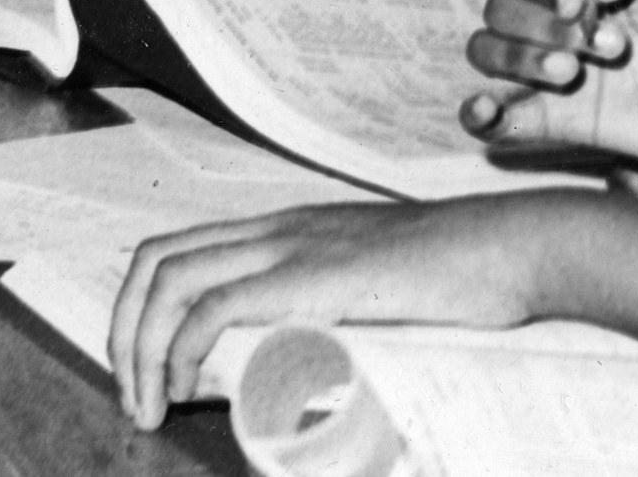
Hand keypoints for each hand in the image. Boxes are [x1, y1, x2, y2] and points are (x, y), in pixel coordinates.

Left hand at [109, 196, 575, 427]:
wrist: (513, 247)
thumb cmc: (465, 279)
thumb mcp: (383, 291)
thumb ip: (341, 317)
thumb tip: (307, 375)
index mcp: (293, 229)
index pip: (183, 250)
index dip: (145, 312)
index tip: (152, 378)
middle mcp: (282, 228)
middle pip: (158, 259)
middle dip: (124, 334)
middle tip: (137, 399)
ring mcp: (296, 246)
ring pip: (171, 279)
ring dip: (140, 349)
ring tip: (150, 408)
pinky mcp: (314, 276)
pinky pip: (215, 304)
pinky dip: (179, 349)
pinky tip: (185, 389)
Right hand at [459, 0, 637, 185]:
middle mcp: (567, 15)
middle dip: (539, 14)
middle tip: (602, 37)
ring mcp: (559, 67)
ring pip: (488, 48)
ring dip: (515, 55)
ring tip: (571, 70)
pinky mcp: (561, 120)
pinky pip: (496, 115)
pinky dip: (479, 112)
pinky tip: (491, 110)